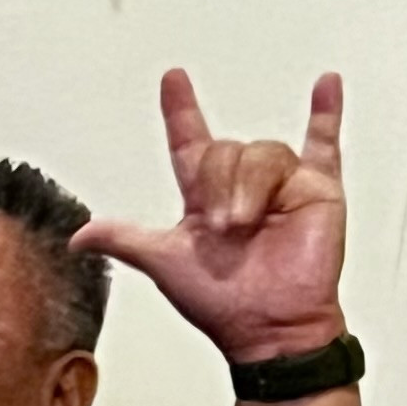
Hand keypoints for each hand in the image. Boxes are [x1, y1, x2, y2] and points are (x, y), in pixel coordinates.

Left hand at [75, 70, 351, 362]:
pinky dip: (327, 112)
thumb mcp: (164, 263)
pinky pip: (325, 143)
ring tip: (250, 225)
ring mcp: (281, 185)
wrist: (269, 326)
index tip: (173, 79)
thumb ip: (124, 240)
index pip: (190, 141)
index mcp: (203, 196)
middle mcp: (241, 185)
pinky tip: (328, 83)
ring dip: (250, 188)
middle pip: (225, 148)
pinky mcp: (318, 190)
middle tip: (224, 227)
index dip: (181, 110)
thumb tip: (79, 237)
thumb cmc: (222, 300)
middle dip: (219, 185)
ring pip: (262, 152)